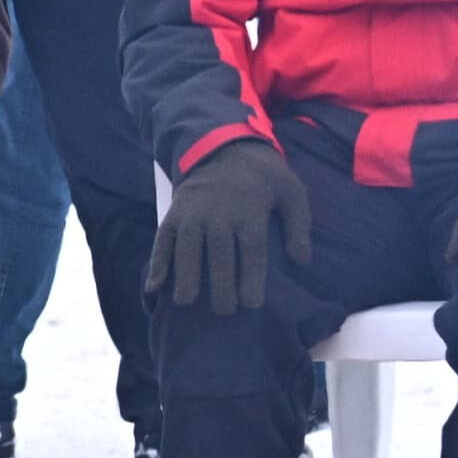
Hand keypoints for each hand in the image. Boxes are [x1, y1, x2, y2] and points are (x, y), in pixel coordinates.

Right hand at [148, 138, 312, 309]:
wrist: (222, 146)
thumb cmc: (261, 176)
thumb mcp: (290, 191)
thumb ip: (299, 226)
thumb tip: (303, 262)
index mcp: (250, 211)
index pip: (251, 251)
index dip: (250, 279)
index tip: (251, 304)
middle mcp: (219, 214)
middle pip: (219, 256)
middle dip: (220, 287)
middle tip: (224, 311)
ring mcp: (193, 214)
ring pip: (188, 250)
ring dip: (185, 278)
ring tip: (186, 303)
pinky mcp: (174, 213)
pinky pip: (163, 241)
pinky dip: (157, 263)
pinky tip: (154, 288)